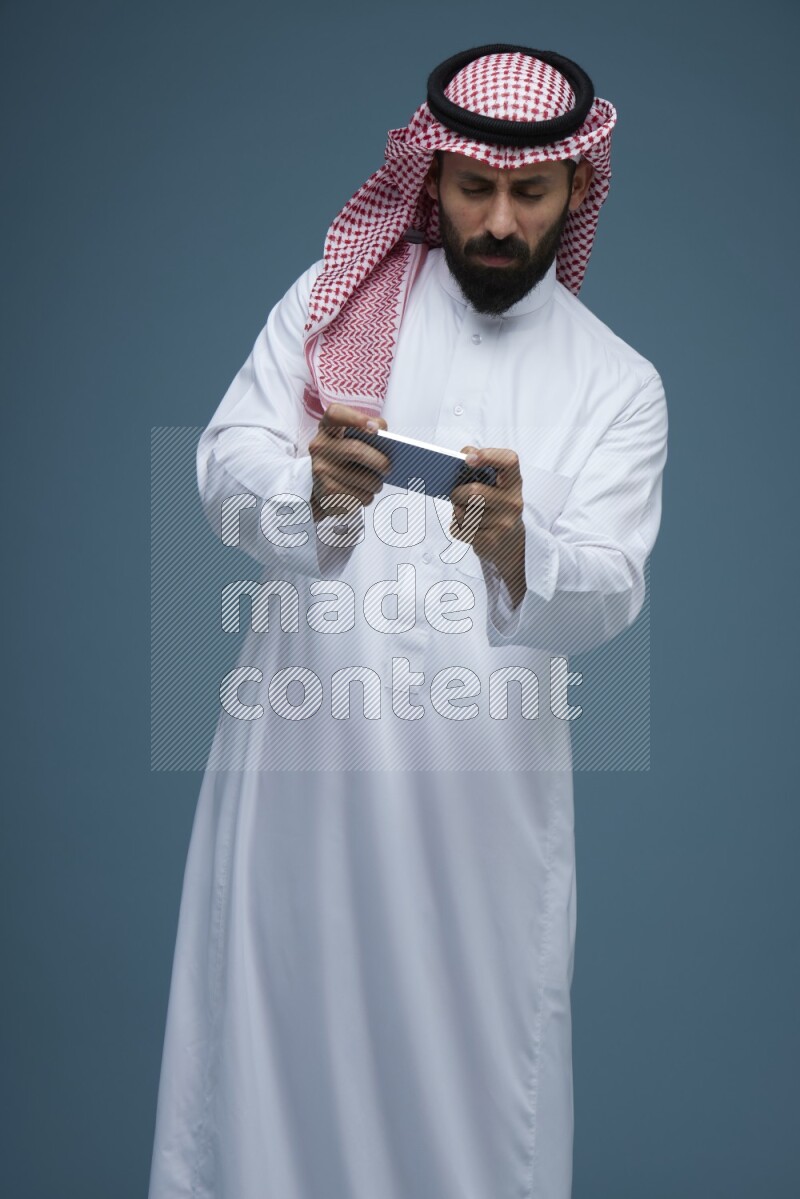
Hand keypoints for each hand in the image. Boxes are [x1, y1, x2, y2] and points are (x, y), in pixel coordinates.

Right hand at [308, 403, 389, 522]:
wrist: (323, 492)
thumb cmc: (347, 462)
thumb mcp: (354, 441)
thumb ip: (371, 432)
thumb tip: (385, 436)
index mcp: (327, 428)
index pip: (335, 414)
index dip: (354, 418)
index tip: (376, 429)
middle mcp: (319, 447)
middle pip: (356, 450)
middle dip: (380, 461)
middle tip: (389, 468)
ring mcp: (320, 471)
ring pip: (362, 478)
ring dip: (376, 483)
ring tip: (376, 483)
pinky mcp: (326, 495)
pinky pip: (359, 496)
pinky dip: (368, 497)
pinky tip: (362, 494)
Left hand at [450, 446, 526, 606]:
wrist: (509, 542)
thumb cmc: (495, 506)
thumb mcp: (494, 485)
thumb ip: (480, 466)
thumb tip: (464, 453)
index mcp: (514, 482)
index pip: (508, 461)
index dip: (488, 455)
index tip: (468, 459)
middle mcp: (513, 502)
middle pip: (473, 491)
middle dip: (458, 493)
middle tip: (458, 496)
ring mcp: (504, 523)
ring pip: (462, 512)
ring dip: (457, 512)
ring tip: (467, 514)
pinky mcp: (490, 541)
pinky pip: (459, 529)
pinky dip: (457, 528)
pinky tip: (470, 528)